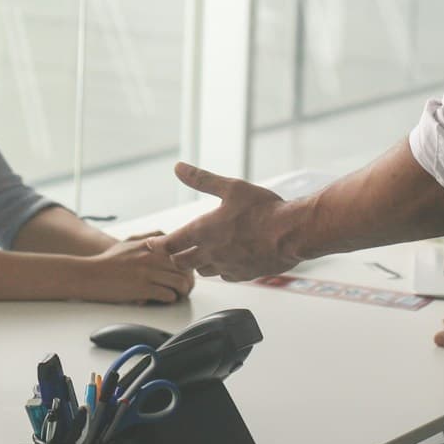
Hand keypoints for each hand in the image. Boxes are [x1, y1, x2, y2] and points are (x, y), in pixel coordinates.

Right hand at [82, 236, 194, 304]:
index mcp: (149, 245)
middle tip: (185, 287)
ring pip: (180, 282)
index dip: (188, 263)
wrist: (88, 275)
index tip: (187, 271)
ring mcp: (147, 272)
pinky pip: (168, 295)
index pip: (181, 251)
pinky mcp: (142, 288)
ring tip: (178, 295)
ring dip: (182, 291)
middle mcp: (151, 256)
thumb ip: (147, 240)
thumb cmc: (106, 262)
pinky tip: (165, 299)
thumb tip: (163, 240)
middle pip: (185, 268)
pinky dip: (170, 299)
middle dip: (188, 280)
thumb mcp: (128, 243)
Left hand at [163, 162, 304, 280]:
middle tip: (172, 250)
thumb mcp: (231, 187)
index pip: (170, 244)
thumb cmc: (264, 209)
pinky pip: (223, 276)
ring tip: (196, 254)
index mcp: (204, 231)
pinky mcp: (243, 275)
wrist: (292, 233)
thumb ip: (202, 179)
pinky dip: (218, 269)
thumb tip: (179, 168)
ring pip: (201, 271)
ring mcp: (227, 266)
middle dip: (173, 256)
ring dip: (195, 263)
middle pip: (181, 262)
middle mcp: (211, 252)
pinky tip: (223, 261)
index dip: (157, 244)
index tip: (151, 243)